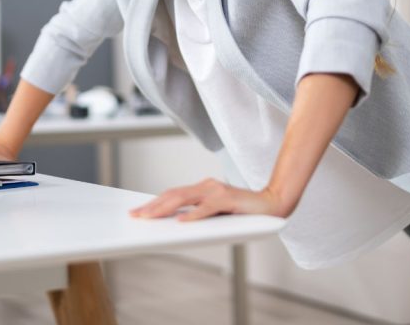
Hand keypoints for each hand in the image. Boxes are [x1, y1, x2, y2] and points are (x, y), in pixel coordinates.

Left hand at [129, 178, 286, 221]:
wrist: (273, 204)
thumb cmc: (243, 212)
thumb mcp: (216, 213)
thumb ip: (198, 214)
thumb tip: (175, 224)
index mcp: (203, 189)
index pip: (172, 194)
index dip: (154, 202)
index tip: (137, 211)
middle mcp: (207, 186)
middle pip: (173, 195)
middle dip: (152, 206)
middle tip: (136, 216)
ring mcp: (217, 191)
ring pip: (185, 198)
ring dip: (165, 208)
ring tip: (150, 217)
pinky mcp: (229, 199)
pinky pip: (207, 208)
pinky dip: (194, 215)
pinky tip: (182, 222)